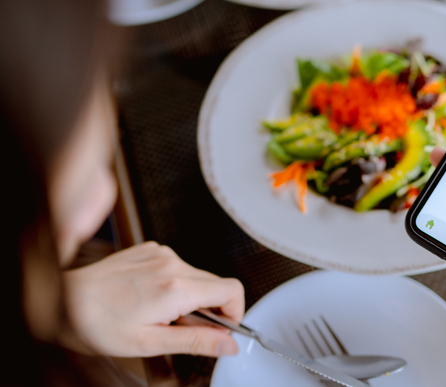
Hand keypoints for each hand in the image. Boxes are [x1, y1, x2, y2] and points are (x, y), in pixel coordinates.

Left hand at [61, 241, 243, 357]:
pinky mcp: (150, 250)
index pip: (231, 290)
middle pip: (216, 284)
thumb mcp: (150, 343)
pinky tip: (149, 298)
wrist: (62, 302)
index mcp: (177, 288)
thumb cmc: (98, 325)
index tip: (222, 329)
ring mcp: (160, 254)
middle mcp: (172, 264)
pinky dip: (174, 283)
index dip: (234, 312)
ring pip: (197, 276)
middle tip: (182, 329)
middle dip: (209, 309)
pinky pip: (178, 266)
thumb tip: (228, 345)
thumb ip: (197, 342)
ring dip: (190, 296)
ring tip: (160, 314)